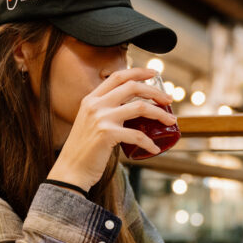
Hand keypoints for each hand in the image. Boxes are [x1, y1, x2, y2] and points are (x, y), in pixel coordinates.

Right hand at [48, 68, 174, 190]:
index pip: (118, 76)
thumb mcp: (91, 122)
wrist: (71, 170)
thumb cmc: (84, 149)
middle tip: (168, 99)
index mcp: (91, 99)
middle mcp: (95, 105)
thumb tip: (130, 110)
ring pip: (140, 107)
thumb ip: (105, 112)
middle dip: (155, 91)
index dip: (138, 72)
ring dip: (160, 114)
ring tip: (171, 121)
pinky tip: (155, 148)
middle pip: (132, 87)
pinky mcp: (107, 134)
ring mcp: (101, 118)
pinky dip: (149, 143)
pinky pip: (138, 135)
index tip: (154, 73)